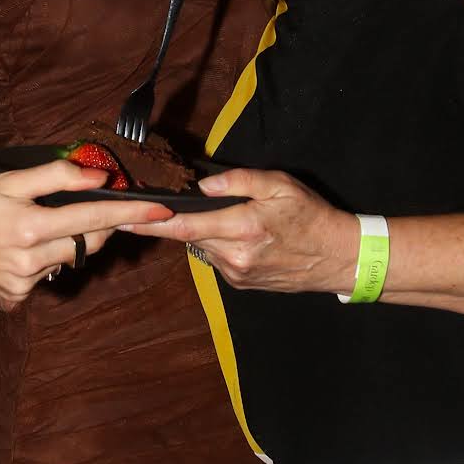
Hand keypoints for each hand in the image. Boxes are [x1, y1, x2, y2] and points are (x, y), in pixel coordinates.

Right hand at [0, 162, 170, 307]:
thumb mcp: (9, 179)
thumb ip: (55, 177)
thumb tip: (98, 177)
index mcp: (30, 227)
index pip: (93, 219)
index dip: (130, 213)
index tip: (160, 209)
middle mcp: (30, 261)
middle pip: (88, 243)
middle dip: (97, 225)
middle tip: (86, 207)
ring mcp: (23, 283)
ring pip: (69, 259)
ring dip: (67, 241)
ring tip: (35, 226)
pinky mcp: (15, 297)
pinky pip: (48, 276)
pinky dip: (46, 259)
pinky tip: (20, 248)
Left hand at [122, 168, 354, 293]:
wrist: (338, 258)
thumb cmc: (312, 217)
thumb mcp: (280, 185)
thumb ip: (240, 181)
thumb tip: (205, 183)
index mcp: (243, 228)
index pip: (184, 226)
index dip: (151, 223)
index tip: (124, 218)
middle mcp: (235, 256)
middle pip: (187, 237)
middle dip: (170, 223)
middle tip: (152, 209)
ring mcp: (236, 274)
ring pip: (201, 247)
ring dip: (200, 231)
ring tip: (222, 217)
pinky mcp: (240, 283)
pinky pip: (216, 259)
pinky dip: (217, 244)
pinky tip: (238, 235)